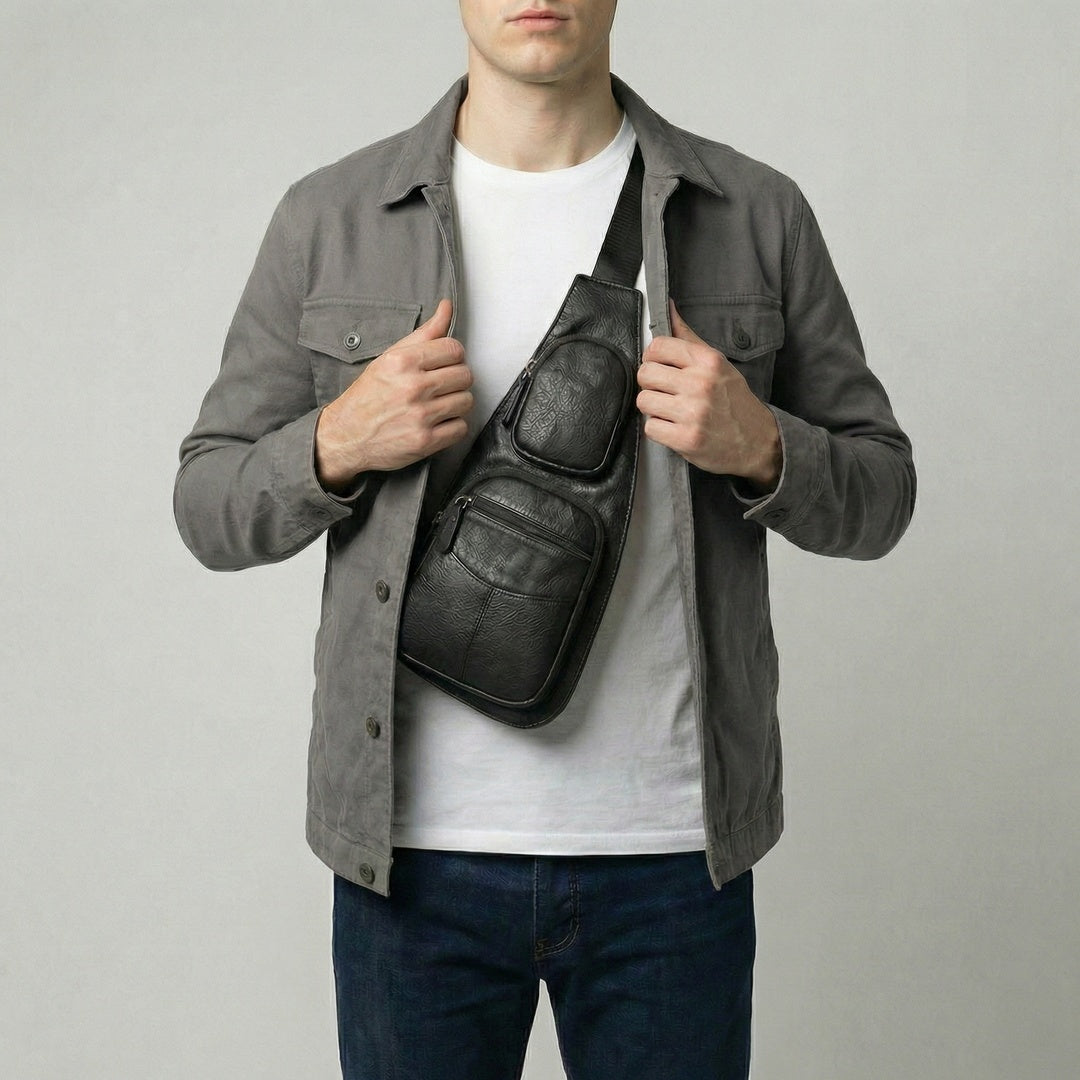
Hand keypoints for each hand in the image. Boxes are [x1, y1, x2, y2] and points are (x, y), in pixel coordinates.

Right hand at [315, 299, 472, 489]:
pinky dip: (453, 426)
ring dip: (456, 403)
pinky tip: (437, 422)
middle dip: (456, 380)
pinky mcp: (425, 441)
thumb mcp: (390, 358)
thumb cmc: (368, 396)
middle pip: (465, 375)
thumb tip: (447, 307)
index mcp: (403, 361)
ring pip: (466, 401)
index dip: (453, 356)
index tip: (444, 364)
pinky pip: (460, 428)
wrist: (346, 435)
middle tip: (440, 386)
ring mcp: (420, 416)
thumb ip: (424, 333)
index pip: (455, 349)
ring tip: (438, 405)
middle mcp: (412, 387)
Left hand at [636, 301, 781, 490]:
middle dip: (651, 384)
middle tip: (666, 392)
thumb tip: (668, 307)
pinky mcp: (686, 439)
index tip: (660, 367)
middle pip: (645, 374)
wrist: (757, 441)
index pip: (657, 346)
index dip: (652, 358)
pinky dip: (659, 430)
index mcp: (708, 361)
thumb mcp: (718, 363)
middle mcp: (700, 384)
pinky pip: (650, 428)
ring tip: (672, 410)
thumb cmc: (734, 401)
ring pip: (644, 401)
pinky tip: (675, 427)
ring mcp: (693, 413)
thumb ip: (689, 337)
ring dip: (653, 408)